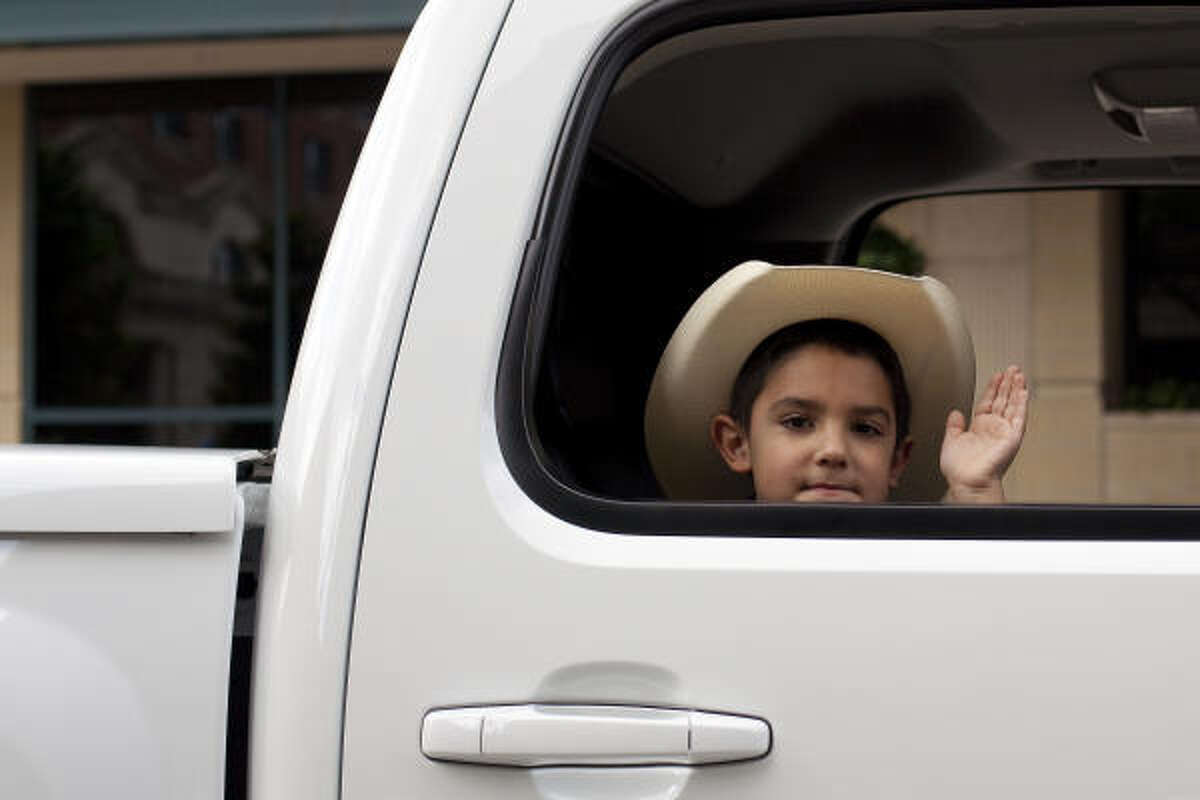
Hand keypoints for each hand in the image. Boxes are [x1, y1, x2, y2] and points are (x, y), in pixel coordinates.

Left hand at [940, 365, 1028, 503]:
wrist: (967, 482)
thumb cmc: (960, 469)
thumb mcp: (952, 441)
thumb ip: (954, 426)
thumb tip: (955, 412)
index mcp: (980, 428)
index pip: (988, 402)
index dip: (992, 388)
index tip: (997, 376)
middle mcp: (994, 428)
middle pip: (1003, 400)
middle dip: (1007, 384)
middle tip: (1012, 368)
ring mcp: (1004, 432)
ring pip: (1013, 405)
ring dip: (1016, 389)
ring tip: (1019, 374)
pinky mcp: (1012, 437)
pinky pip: (1019, 417)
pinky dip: (1022, 404)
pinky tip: (1024, 391)